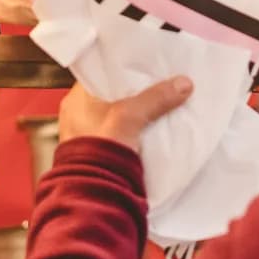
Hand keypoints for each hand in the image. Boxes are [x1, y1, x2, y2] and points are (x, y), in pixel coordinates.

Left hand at [59, 77, 194, 151]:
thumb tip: (183, 84)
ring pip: (118, 115)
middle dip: (134, 91)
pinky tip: (153, 126)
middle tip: (157, 81)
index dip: (121, 67)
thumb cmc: (102, 150)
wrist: (96, 194)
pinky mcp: (102, 153)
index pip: (100, 73)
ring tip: (160, 101)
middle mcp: (78, 117)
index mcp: (75, 101)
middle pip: (112, 95)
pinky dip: (136, 130)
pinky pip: (122, 134)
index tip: (143, 64)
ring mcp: (90, 136)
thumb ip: (156, 98)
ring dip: (137, 111)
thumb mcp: (130, 116)